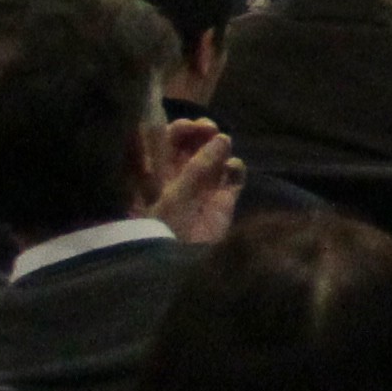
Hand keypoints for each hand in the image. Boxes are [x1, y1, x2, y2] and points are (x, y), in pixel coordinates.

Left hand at [153, 119, 244, 245]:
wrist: (178, 264)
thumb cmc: (165, 227)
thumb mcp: (175, 195)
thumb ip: (198, 166)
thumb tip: (223, 138)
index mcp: (156, 172)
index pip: (165, 140)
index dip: (178, 129)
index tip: (191, 126)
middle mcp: (178, 175)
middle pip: (191, 143)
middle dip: (201, 133)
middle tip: (209, 130)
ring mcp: (202, 186)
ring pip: (213, 155)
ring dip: (219, 146)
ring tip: (223, 144)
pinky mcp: (223, 199)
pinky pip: (233, 174)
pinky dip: (235, 167)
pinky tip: (232, 169)